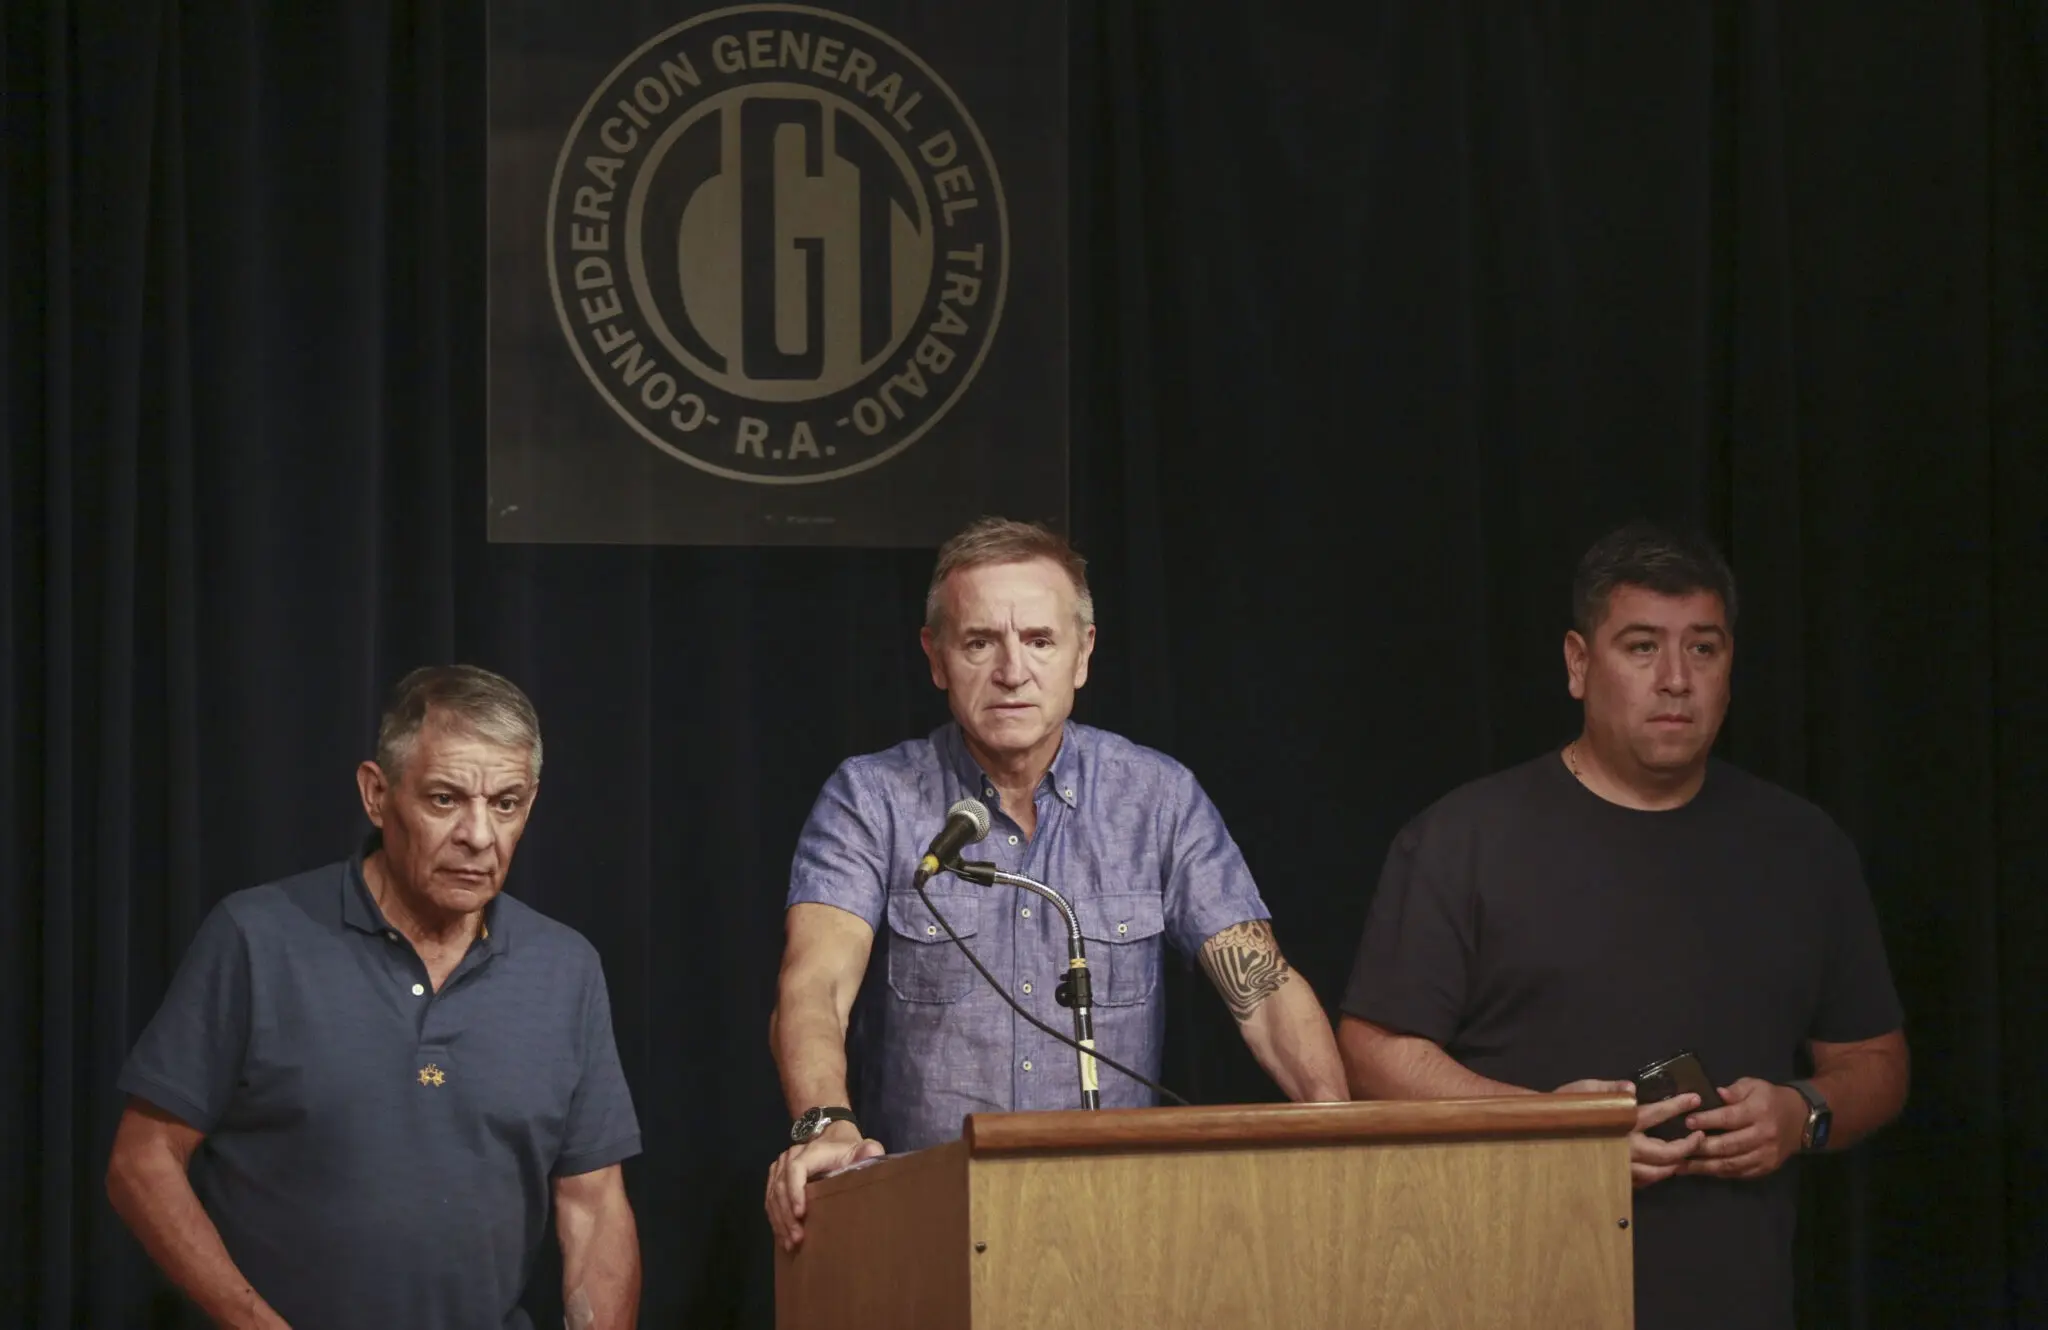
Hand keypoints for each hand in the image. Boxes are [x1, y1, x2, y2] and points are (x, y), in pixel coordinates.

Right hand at [764, 1122, 884, 1251]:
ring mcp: (780, 1167)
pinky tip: (783, 1236)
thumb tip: (872, 1154)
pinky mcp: (775, 1177)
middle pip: (781, 1186)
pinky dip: (775, 1219)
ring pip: (772, 1195)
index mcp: (811, 1150)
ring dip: (779, 1221)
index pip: (796, 1168)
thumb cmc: (848, 1149)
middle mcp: (790, 1156)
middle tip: (797, 1238)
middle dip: (787, 1215)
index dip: (795, 1190)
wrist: (832, 1138)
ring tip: (791, 1243)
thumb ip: (869, 1151)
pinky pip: (769, 1199)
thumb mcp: (862, 1148)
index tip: (801, 1214)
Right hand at [1554, 1079, 1703, 1188]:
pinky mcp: (1615, 1176)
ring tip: (1684, 1153)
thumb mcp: (1586, 1090)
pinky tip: (1661, 1167)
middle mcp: (1625, 1147)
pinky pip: (1643, 1182)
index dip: (1678, 1106)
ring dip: (1675, 1164)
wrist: (1544, 1129)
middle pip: (1667, 1153)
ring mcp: (1621, 1165)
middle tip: (1698, 1136)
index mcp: (1621, 1121)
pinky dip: (1657, 1175)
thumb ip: (1611, 1088)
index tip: (1694, 1100)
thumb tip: (1631, 1087)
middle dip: (1688, 1145)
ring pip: (1658, 1173)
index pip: (1657, 1113)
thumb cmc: (1565, 1106)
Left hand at [1679, 1077, 1804, 1179]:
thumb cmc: (1769, 1099)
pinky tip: (1701, 1170)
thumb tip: (1716, 1094)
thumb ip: (1735, 1090)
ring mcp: (1765, 1155)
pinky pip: (1739, 1173)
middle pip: (1728, 1145)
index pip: (1729, 1118)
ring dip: (1704, 1166)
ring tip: (1680, 1165)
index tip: (1687, 1122)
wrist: (1800, 1120)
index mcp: (1758, 1112)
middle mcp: (1763, 1135)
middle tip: (1676, 1148)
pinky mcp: (1766, 1168)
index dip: (1707, 1121)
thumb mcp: (1754, 1085)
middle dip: (1700, 1147)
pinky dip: (1719, 1173)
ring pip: (1731, 1163)